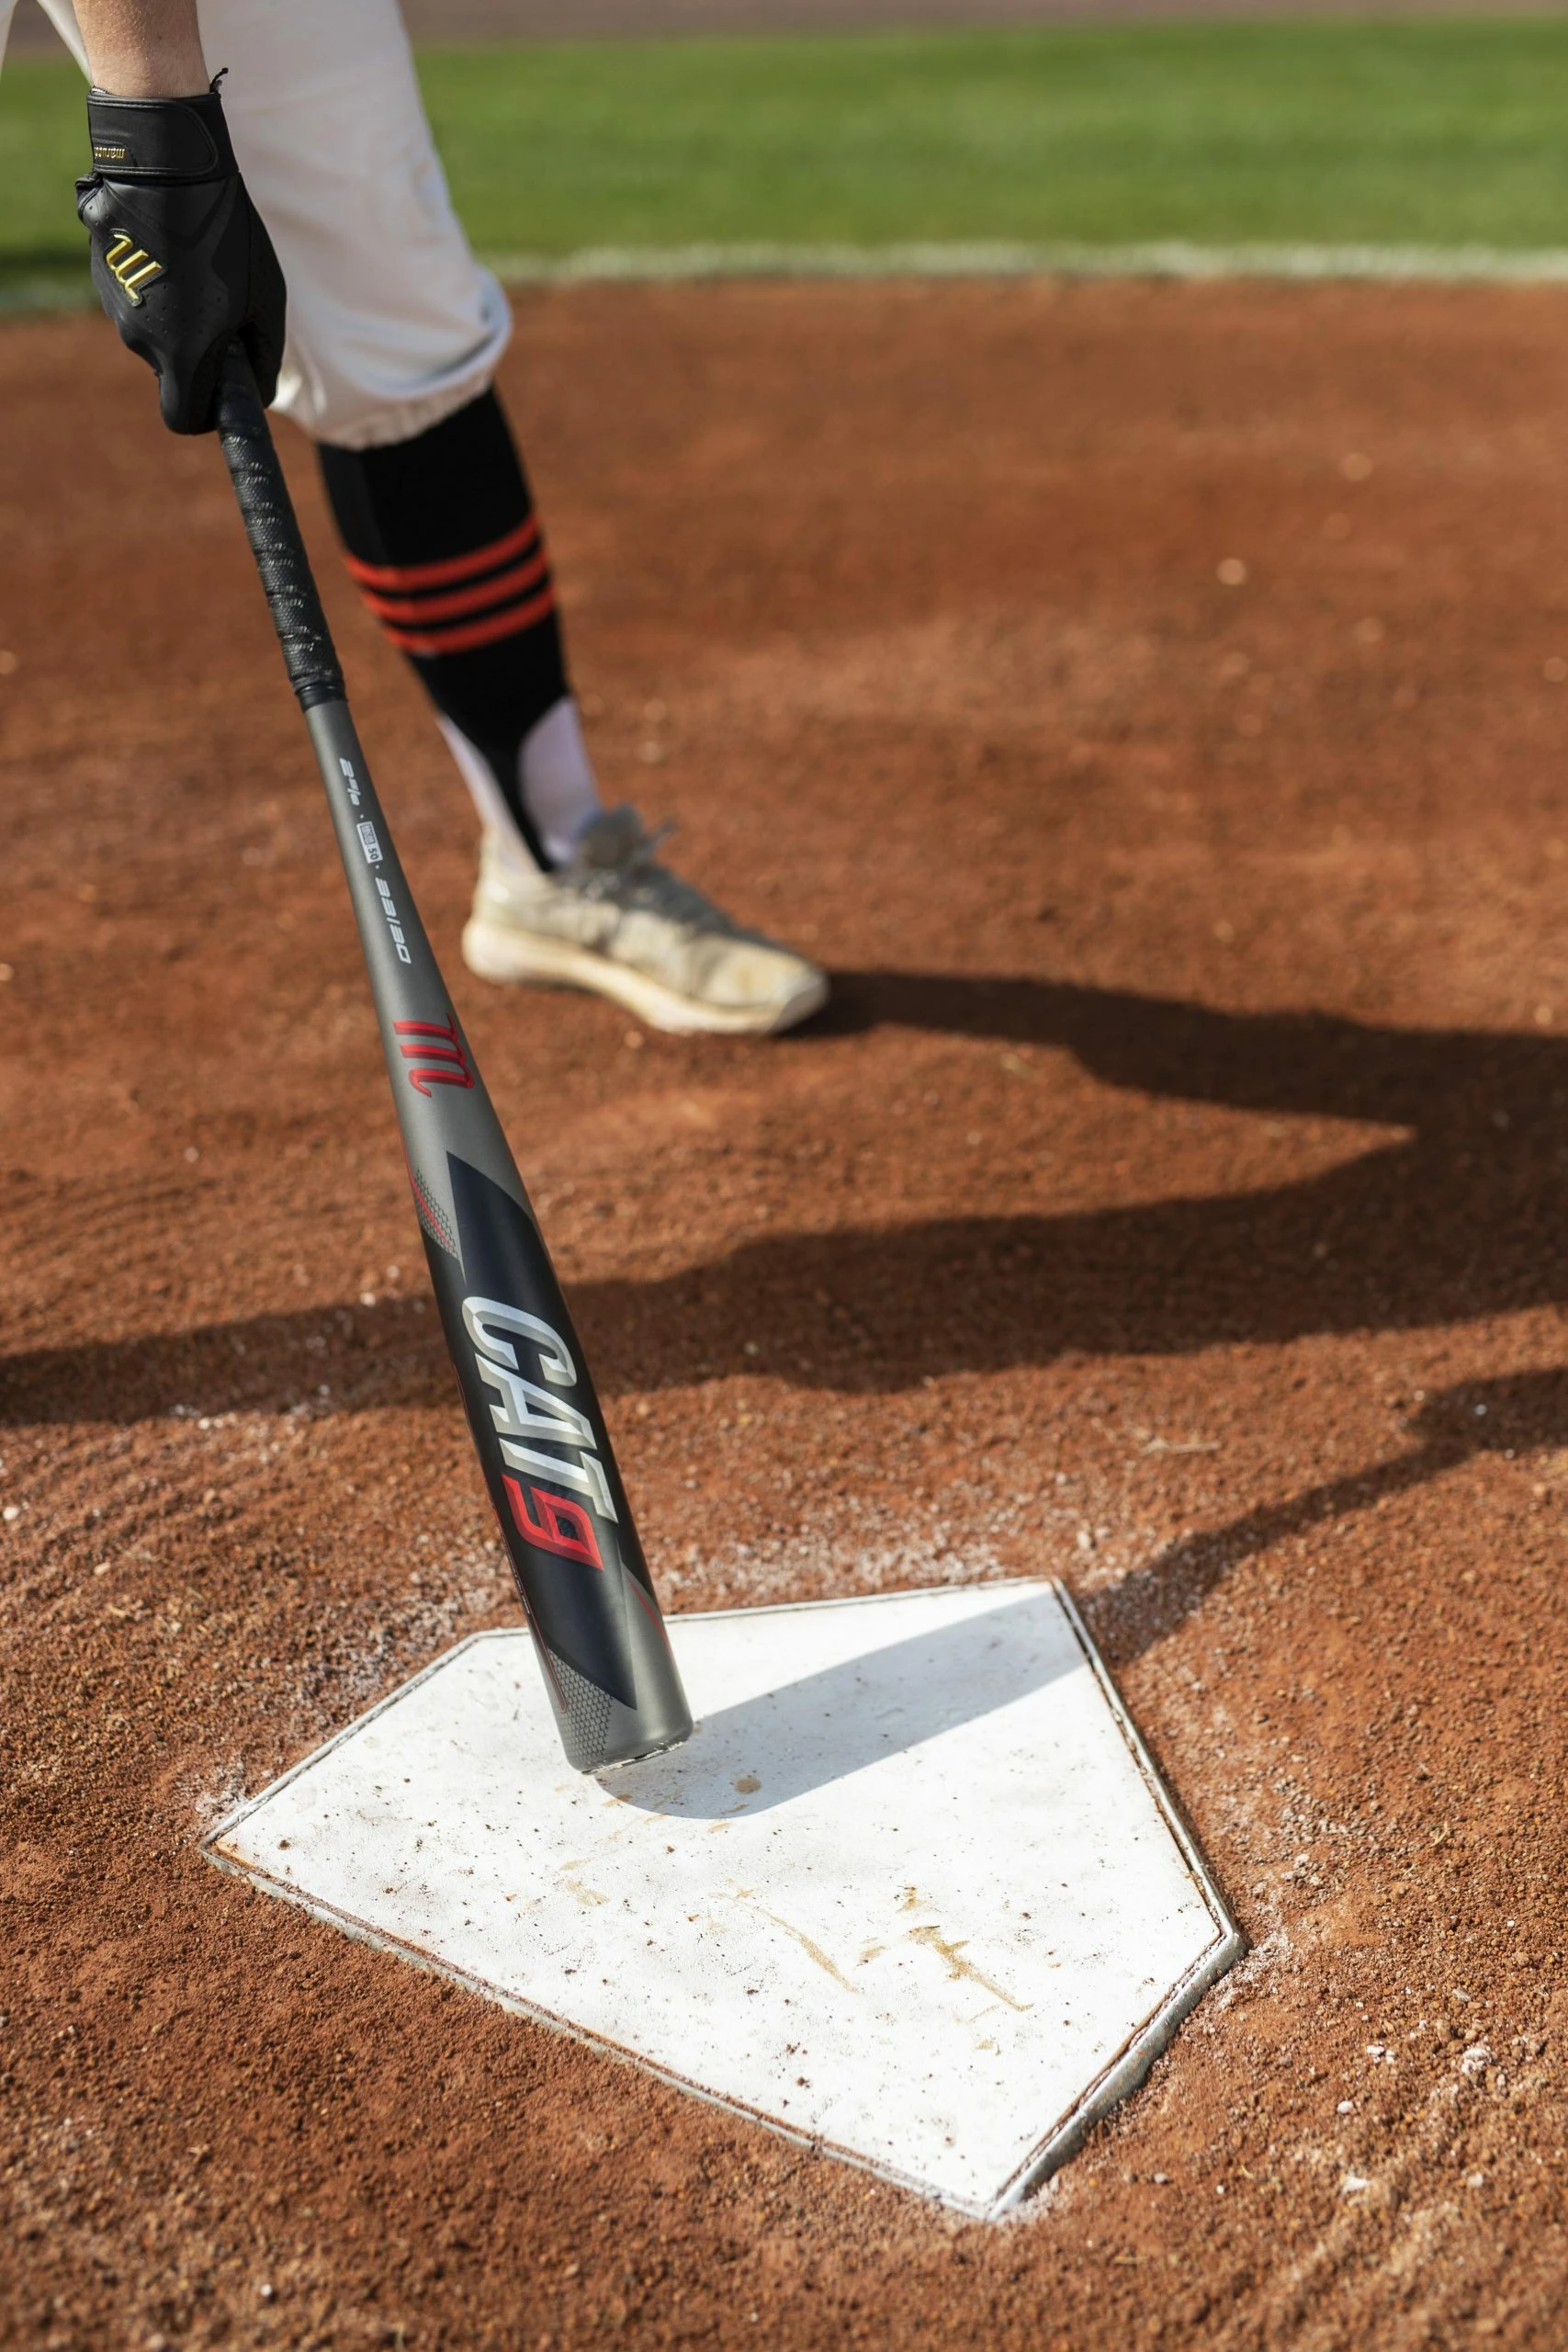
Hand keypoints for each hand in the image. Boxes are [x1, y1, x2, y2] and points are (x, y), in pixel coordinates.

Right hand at [76, 82, 285, 434]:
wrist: (166, 165)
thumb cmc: (224, 236)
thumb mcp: (265, 300)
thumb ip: (263, 357)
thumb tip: (258, 391)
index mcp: (180, 356)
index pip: (183, 418)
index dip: (205, 414)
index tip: (221, 392)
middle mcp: (138, 340)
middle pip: (171, 368)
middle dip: (196, 351)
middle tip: (223, 307)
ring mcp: (113, 305)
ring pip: (151, 329)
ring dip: (176, 313)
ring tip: (197, 265)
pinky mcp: (100, 270)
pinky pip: (134, 293)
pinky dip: (153, 282)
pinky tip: (171, 245)